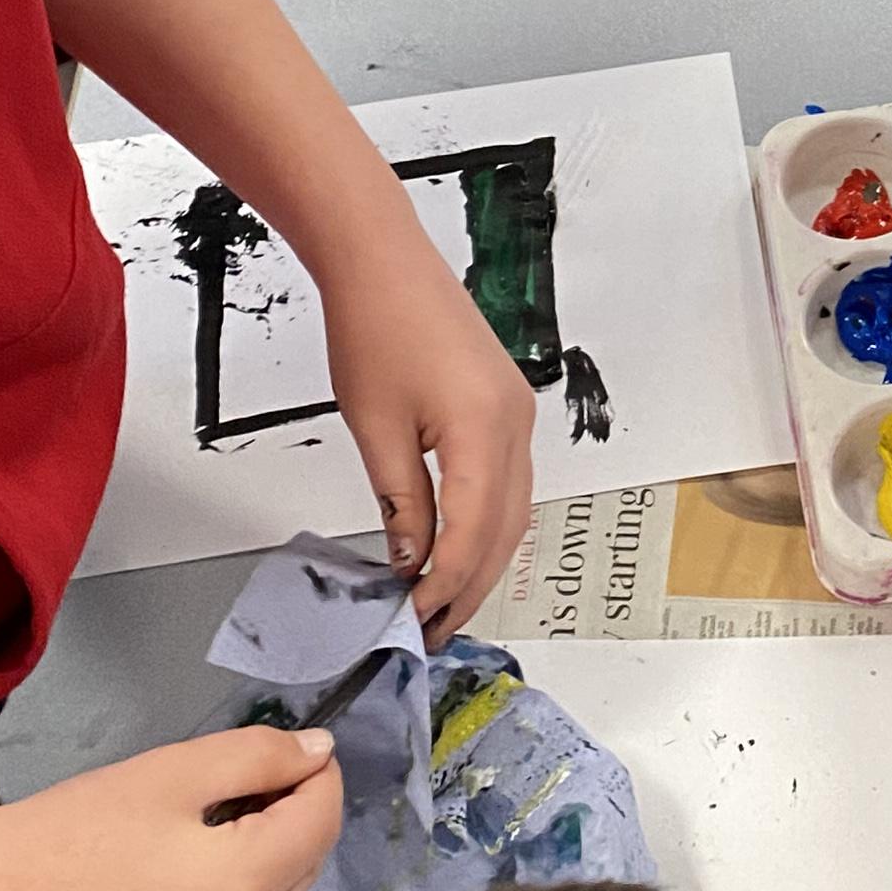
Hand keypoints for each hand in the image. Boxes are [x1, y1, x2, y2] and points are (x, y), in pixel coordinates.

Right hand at [0, 729, 342, 890]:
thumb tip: (319, 757)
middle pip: (299, 873)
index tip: (299, 750)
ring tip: (199, 831)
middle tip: (242, 782)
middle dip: (289, 822)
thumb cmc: (70, 833)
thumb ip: (256, 757)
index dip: (318, 778)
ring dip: (256, 869)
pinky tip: (166, 888)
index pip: (320, 824)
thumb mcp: (170, 774)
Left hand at [319, 229, 540, 639]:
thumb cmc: (374, 328)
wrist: (383, 261)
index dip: (443, 585)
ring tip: (442, 599)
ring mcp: (518, 413)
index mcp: (483, 430)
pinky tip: (457, 544)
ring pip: (514, 510)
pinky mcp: (506, 405)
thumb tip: (409, 562)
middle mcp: (516, 424)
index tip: (411, 619)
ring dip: (482, 559)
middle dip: (471, 585)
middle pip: (506, 530)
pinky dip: (487, 522)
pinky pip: (509, 480)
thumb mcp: (375, 429)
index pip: (472, 534)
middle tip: (431, 629)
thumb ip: (400, 504)